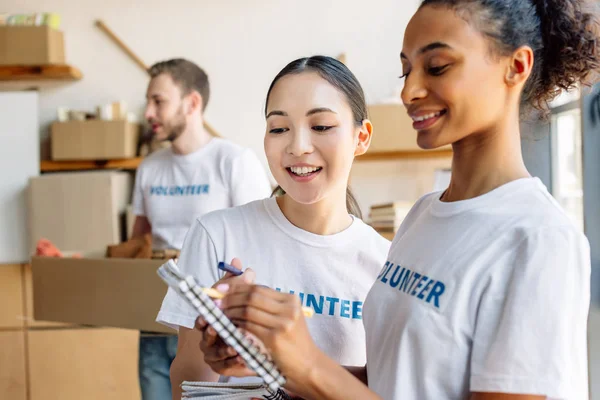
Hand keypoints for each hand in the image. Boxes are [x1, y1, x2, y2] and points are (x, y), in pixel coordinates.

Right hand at [195, 258, 256, 376]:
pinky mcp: (221, 367)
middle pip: (206, 334)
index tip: (214, 307)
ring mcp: (213, 353)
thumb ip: (239, 286)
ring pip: (214, 353)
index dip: (207, 310)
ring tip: (236, 347)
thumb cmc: (237, 321)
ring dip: (224, 349)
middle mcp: (208, 336)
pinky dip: (233, 364)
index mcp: (209, 318)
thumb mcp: (239, 302)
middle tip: (220, 329)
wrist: (238, 350)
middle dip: (212, 331)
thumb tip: (245, 268)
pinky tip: (243, 360)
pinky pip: (224, 367)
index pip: (204, 313)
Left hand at [221, 284, 321, 393]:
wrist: (307, 365)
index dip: (237, 288)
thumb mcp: (286, 319)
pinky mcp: (274, 337)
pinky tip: (230, 326)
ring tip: (220, 314)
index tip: (221, 291)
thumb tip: (240, 291)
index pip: (259, 288)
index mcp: (291, 299)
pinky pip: (248, 326)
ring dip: (231, 311)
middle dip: (231, 298)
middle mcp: (289, 308)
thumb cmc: (293, 342)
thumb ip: (268, 305)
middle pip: (252, 296)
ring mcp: (283, 322)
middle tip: (216, 303)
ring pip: (248, 310)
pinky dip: (236, 324)